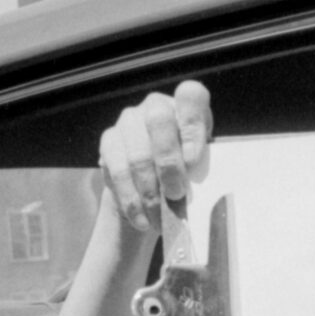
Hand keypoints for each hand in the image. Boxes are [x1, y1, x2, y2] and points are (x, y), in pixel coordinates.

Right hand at [97, 81, 211, 232]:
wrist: (153, 184)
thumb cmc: (186, 172)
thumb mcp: (201, 166)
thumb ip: (202, 170)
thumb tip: (206, 194)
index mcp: (185, 106)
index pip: (191, 96)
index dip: (192, 126)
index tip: (194, 161)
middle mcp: (156, 106)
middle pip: (159, 121)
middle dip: (168, 163)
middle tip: (177, 194)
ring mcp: (129, 121)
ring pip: (137, 154)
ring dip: (150, 191)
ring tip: (160, 217)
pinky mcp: (109, 141)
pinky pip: (117, 172)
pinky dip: (132, 201)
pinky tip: (143, 220)